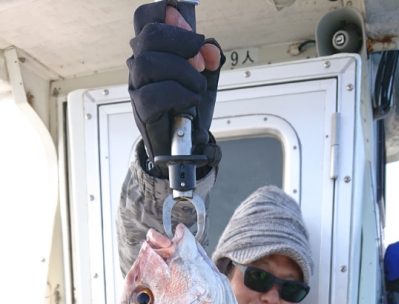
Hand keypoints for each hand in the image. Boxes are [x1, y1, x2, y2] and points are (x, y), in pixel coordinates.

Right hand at [127, 1, 224, 174]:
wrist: (188, 144)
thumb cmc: (191, 105)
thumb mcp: (205, 74)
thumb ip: (207, 54)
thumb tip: (207, 46)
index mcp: (152, 50)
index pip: (144, 18)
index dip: (164, 11)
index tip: (186, 20)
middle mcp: (140, 65)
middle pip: (149, 36)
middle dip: (182, 43)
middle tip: (201, 61)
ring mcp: (138, 87)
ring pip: (148, 63)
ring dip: (183, 73)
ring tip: (198, 87)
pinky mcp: (142, 111)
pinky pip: (153, 95)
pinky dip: (179, 95)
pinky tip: (191, 101)